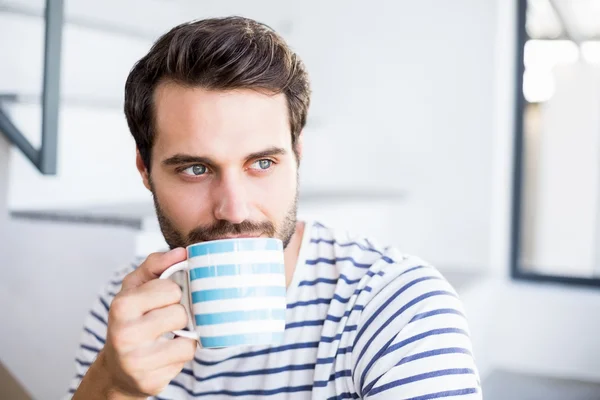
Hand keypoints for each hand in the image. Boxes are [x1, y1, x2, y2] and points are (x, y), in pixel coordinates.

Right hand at [76, 248, 196, 398]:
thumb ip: (156, 264)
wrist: (118, 367)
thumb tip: (182, 253)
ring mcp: (137, 361)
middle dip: (178, 315)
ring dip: (184, 336)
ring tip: (167, 336)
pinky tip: (166, 353)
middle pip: (180, 314)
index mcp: (122, 306)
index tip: (162, 300)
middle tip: (164, 320)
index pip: (171, 289)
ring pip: (187, 339)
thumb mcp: (135, 286)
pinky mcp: (150, 381)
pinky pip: (185, 359)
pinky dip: (181, 354)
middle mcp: (125, 334)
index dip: (172, 293)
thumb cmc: (131, 319)